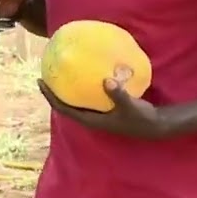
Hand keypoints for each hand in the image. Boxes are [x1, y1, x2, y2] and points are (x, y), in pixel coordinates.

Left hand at [38, 78, 169, 139]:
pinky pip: (87, 96)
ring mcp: (97, 114)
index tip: (40, 82)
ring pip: (76, 101)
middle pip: (65, 105)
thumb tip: (107, 81)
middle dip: (54, 91)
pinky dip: (82, 86)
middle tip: (45, 74)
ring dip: (66, 89)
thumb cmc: (142, 118)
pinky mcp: (105, 109)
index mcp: (91, 120)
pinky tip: (84, 73)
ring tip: (59, 73)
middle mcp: (91, 118)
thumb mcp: (131, 106)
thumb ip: (119, 95)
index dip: (50, 97)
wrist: (156, 125)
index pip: (64, 109)